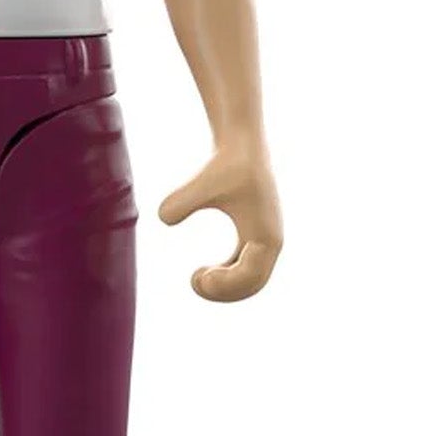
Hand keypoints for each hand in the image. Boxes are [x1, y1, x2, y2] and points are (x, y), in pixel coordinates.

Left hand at [158, 142, 281, 301]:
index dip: (224, 286)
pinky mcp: (254, 234)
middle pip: (253, 284)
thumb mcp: (202, 183)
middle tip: (193, 281)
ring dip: (226, 286)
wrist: (240, 144)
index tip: (195, 277)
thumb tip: (164, 218)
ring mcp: (264, 238)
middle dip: (224, 291)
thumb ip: (181, 201)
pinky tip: (206, 270)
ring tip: (196, 278)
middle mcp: (271, 241)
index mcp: (267, 236)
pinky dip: (228, 275)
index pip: (251, 278)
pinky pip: (245, 267)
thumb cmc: (225, 163)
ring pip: (251, 279)